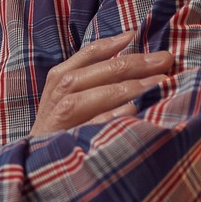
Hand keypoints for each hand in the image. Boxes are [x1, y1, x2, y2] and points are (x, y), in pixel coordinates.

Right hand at [28, 30, 174, 136]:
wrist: (36, 166)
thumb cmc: (59, 129)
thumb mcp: (69, 98)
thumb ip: (93, 80)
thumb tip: (135, 65)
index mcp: (59, 79)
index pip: (88, 54)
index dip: (113, 43)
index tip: (137, 35)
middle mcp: (58, 94)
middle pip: (98, 72)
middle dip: (134, 64)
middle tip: (165, 60)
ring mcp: (59, 117)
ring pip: (94, 95)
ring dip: (127, 87)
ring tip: (158, 83)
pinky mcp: (64, 140)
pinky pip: (91, 125)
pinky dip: (110, 117)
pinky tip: (133, 111)